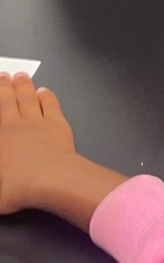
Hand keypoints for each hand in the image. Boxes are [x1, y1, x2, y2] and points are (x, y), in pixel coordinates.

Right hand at [0, 74, 124, 228]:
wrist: (52, 180)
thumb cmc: (20, 187)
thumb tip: (1, 175)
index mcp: (2, 137)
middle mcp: (18, 126)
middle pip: (11, 101)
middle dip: (6, 86)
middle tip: (5, 76)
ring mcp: (39, 123)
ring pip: (30, 98)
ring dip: (25, 86)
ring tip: (21, 77)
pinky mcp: (58, 124)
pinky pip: (51, 104)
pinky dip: (47, 96)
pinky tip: (44, 91)